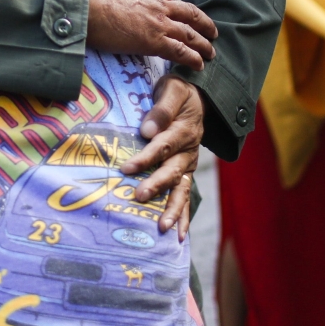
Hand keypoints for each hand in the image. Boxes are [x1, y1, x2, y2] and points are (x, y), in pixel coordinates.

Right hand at [82, 0, 217, 70]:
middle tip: (212, 33)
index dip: (180, 10)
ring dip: (202, 44)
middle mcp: (157, 4)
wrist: (84, 1)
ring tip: (210, 52)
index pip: (170, 0)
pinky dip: (192, 58)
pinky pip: (180, 51)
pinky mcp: (153, 41)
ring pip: (189, 34)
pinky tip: (199, 64)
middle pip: (189, 14)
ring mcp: (158, 22)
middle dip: (202, 24)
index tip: (186, 16)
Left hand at [120, 75, 202, 240]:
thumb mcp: (173, 89)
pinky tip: (177, 236)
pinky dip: (182, 216)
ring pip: (181, 189)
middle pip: (172, 170)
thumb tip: (147, 130)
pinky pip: (185, 196)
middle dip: (156, 185)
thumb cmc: (180, 92)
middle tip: (139, 196)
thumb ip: (162, 108)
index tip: (126, 168)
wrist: (198, 97)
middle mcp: (189, 151)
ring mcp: (189, 164)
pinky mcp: (186, 173)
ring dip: (172, 209)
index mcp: (184, 129)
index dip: (145, 157)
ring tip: (162, 228)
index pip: (163, 145)